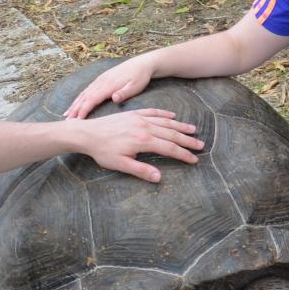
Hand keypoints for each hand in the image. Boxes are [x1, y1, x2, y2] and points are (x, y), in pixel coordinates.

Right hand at [63, 57, 155, 118]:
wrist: (142, 63)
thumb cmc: (140, 77)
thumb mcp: (135, 86)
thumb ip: (124, 93)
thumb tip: (113, 98)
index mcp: (108, 85)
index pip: (92, 99)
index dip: (84, 109)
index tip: (77, 120)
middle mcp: (101, 82)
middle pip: (84, 97)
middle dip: (75, 108)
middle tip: (66, 121)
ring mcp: (100, 80)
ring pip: (84, 93)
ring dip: (75, 103)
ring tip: (66, 114)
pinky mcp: (101, 79)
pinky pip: (87, 89)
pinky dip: (79, 97)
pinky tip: (76, 102)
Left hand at [79, 108, 201, 181]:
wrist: (87, 133)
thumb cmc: (103, 151)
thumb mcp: (120, 164)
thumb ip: (140, 171)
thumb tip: (158, 177)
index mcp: (143, 141)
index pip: (169, 149)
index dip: (183, 155)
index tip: (194, 160)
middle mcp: (144, 127)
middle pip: (171, 134)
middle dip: (187, 141)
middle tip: (201, 145)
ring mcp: (139, 118)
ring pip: (165, 122)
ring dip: (180, 127)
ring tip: (193, 131)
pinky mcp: (133, 114)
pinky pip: (153, 112)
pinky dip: (164, 114)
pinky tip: (173, 117)